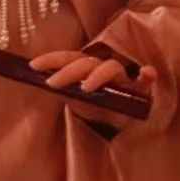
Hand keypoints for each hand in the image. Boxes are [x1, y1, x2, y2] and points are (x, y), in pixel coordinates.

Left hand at [29, 50, 156, 127]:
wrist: (119, 123)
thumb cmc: (95, 106)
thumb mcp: (75, 99)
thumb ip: (61, 90)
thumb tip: (39, 83)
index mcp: (85, 66)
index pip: (67, 57)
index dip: (51, 59)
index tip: (32, 65)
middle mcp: (102, 67)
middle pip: (85, 63)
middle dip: (67, 72)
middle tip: (51, 83)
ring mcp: (122, 78)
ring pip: (111, 68)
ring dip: (99, 74)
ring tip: (86, 87)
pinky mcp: (140, 90)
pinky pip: (146, 81)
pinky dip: (147, 76)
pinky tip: (147, 72)